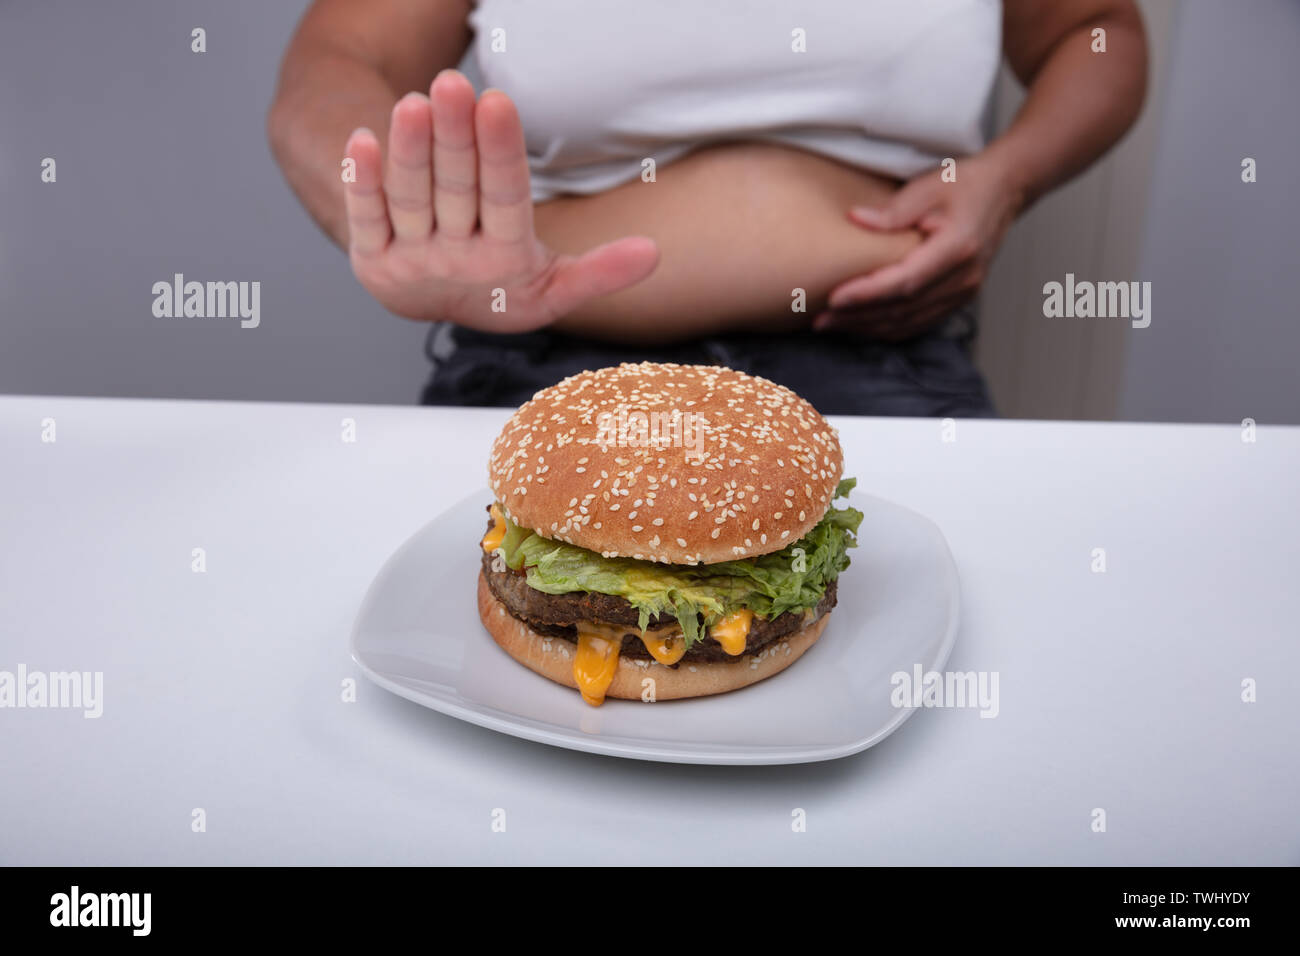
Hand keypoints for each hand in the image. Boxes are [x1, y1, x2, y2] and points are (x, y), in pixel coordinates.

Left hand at [344, 70, 658, 331]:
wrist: (437, 308)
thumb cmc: (504, 285)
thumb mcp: (554, 287)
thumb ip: (600, 273)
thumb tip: (653, 253)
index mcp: (506, 263)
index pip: (505, 201)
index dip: (500, 155)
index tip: (497, 104)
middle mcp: (457, 262)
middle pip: (456, 192)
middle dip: (454, 140)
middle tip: (453, 85)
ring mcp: (411, 261)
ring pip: (410, 200)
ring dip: (409, 152)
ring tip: (415, 101)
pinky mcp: (372, 259)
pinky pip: (366, 217)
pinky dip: (362, 181)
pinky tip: (361, 140)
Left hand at [815, 155, 1024, 340]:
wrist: (1006, 190)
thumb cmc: (968, 183)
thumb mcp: (930, 186)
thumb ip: (893, 210)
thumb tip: (854, 219)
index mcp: (957, 248)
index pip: (904, 282)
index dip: (867, 294)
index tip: (834, 299)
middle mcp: (963, 277)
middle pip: (903, 308)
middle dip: (858, 317)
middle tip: (820, 320)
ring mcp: (964, 292)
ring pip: (910, 322)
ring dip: (869, 328)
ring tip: (833, 325)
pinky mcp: (959, 298)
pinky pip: (920, 322)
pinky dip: (889, 328)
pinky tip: (862, 326)